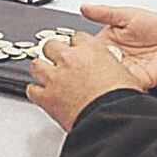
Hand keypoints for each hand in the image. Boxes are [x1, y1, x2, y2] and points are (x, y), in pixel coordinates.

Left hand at [27, 32, 142, 131]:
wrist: (111, 119)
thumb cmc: (121, 100)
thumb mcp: (125, 75)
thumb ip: (111, 67)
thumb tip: (112, 71)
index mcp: (91, 50)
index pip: (77, 37)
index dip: (76, 45)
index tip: (77, 50)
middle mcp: (70, 59)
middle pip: (51, 45)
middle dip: (54, 52)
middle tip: (58, 60)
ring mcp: (55, 77)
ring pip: (36, 64)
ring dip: (41, 69)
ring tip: (45, 74)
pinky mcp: (46, 97)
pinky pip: (32, 89)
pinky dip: (36, 92)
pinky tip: (42, 94)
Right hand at [80, 4, 156, 89]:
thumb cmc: (154, 27)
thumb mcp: (127, 15)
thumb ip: (106, 13)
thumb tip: (85, 8)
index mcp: (106, 43)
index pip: (84, 49)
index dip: (78, 50)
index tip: (74, 49)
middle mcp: (112, 59)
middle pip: (91, 68)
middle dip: (87, 67)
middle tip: (88, 60)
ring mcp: (122, 71)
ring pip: (104, 80)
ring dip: (102, 76)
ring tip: (105, 66)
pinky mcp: (134, 81)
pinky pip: (122, 87)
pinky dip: (119, 84)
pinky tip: (119, 75)